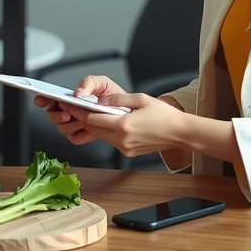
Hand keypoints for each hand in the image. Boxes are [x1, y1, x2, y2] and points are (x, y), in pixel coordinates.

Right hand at [34, 75, 126, 145]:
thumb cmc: (113, 95)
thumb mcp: (101, 82)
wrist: (127, 111)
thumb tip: (77, 93)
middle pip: (51, 115)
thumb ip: (88, 82)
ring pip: (62, 128)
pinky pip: (74, 138)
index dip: (42, 99)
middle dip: (56, 115)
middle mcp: (70, 111)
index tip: (40, 99)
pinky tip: (87, 129)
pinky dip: (79, 134)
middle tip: (66, 112)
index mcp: (71, 98)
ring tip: (82, 120)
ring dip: (70, 124)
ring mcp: (76, 123)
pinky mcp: (83, 134)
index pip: (51, 98)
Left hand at [60, 91, 187, 156]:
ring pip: (100, 136)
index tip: (70, 105)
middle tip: (74, 108)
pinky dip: (104, 131)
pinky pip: (110, 140)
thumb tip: (101, 99)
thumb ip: (118, 99)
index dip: (78, 111)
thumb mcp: (140, 99)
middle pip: (93, 129)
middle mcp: (122, 139)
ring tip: (89, 112)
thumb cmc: (164, 115)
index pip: (92, 119)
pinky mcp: (128, 151)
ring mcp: (125, 147)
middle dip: (82, 118)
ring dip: (93, 125)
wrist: (180, 133)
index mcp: (124, 125)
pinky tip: (106, 122)